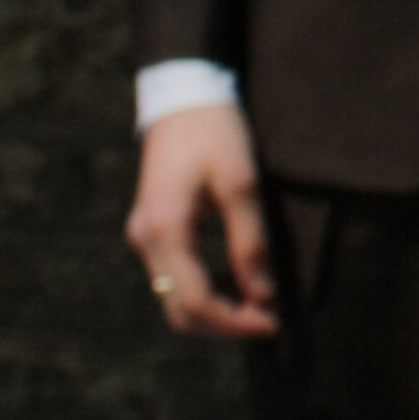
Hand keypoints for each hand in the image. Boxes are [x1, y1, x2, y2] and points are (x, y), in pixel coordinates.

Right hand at [125, 103, 277, 338]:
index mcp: (166, 229)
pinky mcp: (151, 230)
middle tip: (269, 318)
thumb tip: (262, 295)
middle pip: (180, 310)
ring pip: (175, 298)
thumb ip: (250, 241)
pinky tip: (237, 279)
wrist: (182, 96)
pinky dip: (206, 289)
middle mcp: (146, 240)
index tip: (274, 322)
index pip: (196, 301)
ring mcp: (144, 236)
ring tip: (259, 301)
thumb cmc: (215, 132)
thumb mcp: (241, 182)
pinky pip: (175, 277)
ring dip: (216, 309)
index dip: (236, 321)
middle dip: (225, 323)